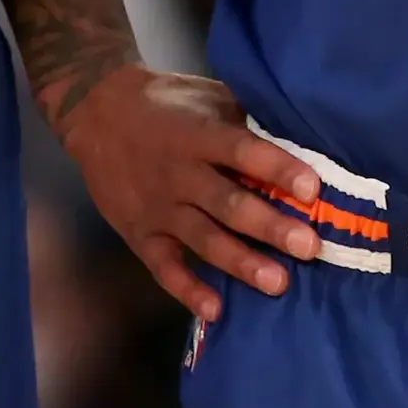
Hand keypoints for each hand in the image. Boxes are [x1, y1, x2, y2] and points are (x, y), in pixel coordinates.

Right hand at [58, 65, 326, 321]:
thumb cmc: (165, 103)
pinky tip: (215, 311)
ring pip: (204, 239)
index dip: (277, 169)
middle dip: (270, 226)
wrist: (96, 113)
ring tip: (278, 283)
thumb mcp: (205, 96)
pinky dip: (188, 290)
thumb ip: (245, 118)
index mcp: (198, 135)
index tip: (311, 188)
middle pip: (229, 204)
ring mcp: (159, 208)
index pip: (242, 151)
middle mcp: (180, 174)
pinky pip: (165, 267)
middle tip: (308, 247)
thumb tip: (301, 137)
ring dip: (241, 262)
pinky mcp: (140, 234)